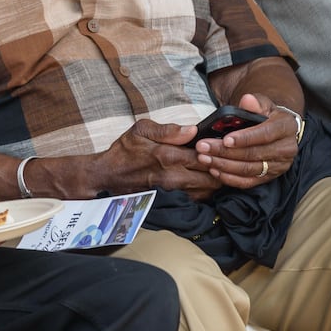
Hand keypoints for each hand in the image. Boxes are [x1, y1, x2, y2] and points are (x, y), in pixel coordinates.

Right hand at [97, 118, 221, 200]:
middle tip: (222, 158)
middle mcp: (173, 176)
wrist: (108, 177)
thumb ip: (168, 130)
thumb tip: (192, 129)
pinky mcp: (171, 201)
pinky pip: (197, 199)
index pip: (204, 156)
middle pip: (211, 177)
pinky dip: (205, 191)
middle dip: (220, 168)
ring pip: (208, 190)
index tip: (218, 145)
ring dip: (214, 181)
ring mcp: (173, 191)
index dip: (216, 152)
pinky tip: (204, 181)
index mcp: (167, 155)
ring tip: (215, 170)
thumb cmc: (125, 151)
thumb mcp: (141, 130)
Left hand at [189, 93, 300, 188]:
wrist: (276, 129)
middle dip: (225, 152)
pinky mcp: (270, 177)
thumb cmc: (265, 114)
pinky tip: (214, 170)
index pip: (265, 134)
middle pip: (253, 154)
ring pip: (249, 169)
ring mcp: (279, 166)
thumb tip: (247, 99)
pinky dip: (230, 178)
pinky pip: (249, 182)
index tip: (225, 140)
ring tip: (204, 158)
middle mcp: (287, 149)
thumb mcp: (262, 103)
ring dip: (224, 165)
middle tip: (203, 148)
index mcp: (287, 127)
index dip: (245, 138)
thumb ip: (255, 101)